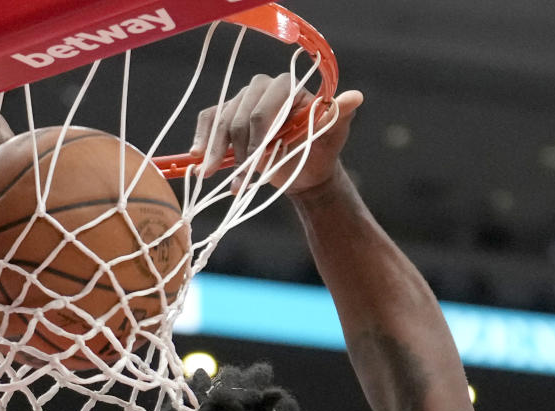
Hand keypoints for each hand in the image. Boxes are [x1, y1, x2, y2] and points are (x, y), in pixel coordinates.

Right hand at [190, 73, 362, 194]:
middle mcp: (262, 87)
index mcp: (288, 87)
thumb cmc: (319, 152)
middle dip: (241, 149)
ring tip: (221, 180)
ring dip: (219, 153)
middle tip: (246, 177)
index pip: (265, 106)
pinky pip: (209, 121)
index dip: (258, 136)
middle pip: (240, 115)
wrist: (304, 173)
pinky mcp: (228, 117)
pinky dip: (202, 140)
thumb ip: (339, 115)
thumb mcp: (332, 136)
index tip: (258, 164)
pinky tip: (198, 160)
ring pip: (222, 120)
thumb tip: (356, 97)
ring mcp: (243, 101)